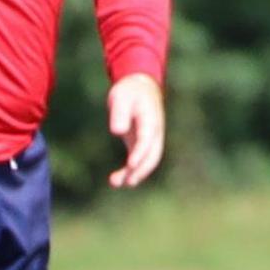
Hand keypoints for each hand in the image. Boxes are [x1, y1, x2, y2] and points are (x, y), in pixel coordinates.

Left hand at [107, 73, 163, 188]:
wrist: (140, 86)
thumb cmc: (130, 91)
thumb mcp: (121, 97)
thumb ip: (119, 113)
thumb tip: (117, 132)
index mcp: (150, 120)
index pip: (147, 139)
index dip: (140, 153)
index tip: (130, 164)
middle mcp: (154, 133)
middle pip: (152, 155)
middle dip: (141, 170)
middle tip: (128, 182)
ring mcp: (149, 139)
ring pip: (146, 161)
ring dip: (134, 174)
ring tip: (115, 183)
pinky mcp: (141, 143)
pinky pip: (138, 160)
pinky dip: (130, 171)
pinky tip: (116, 179)